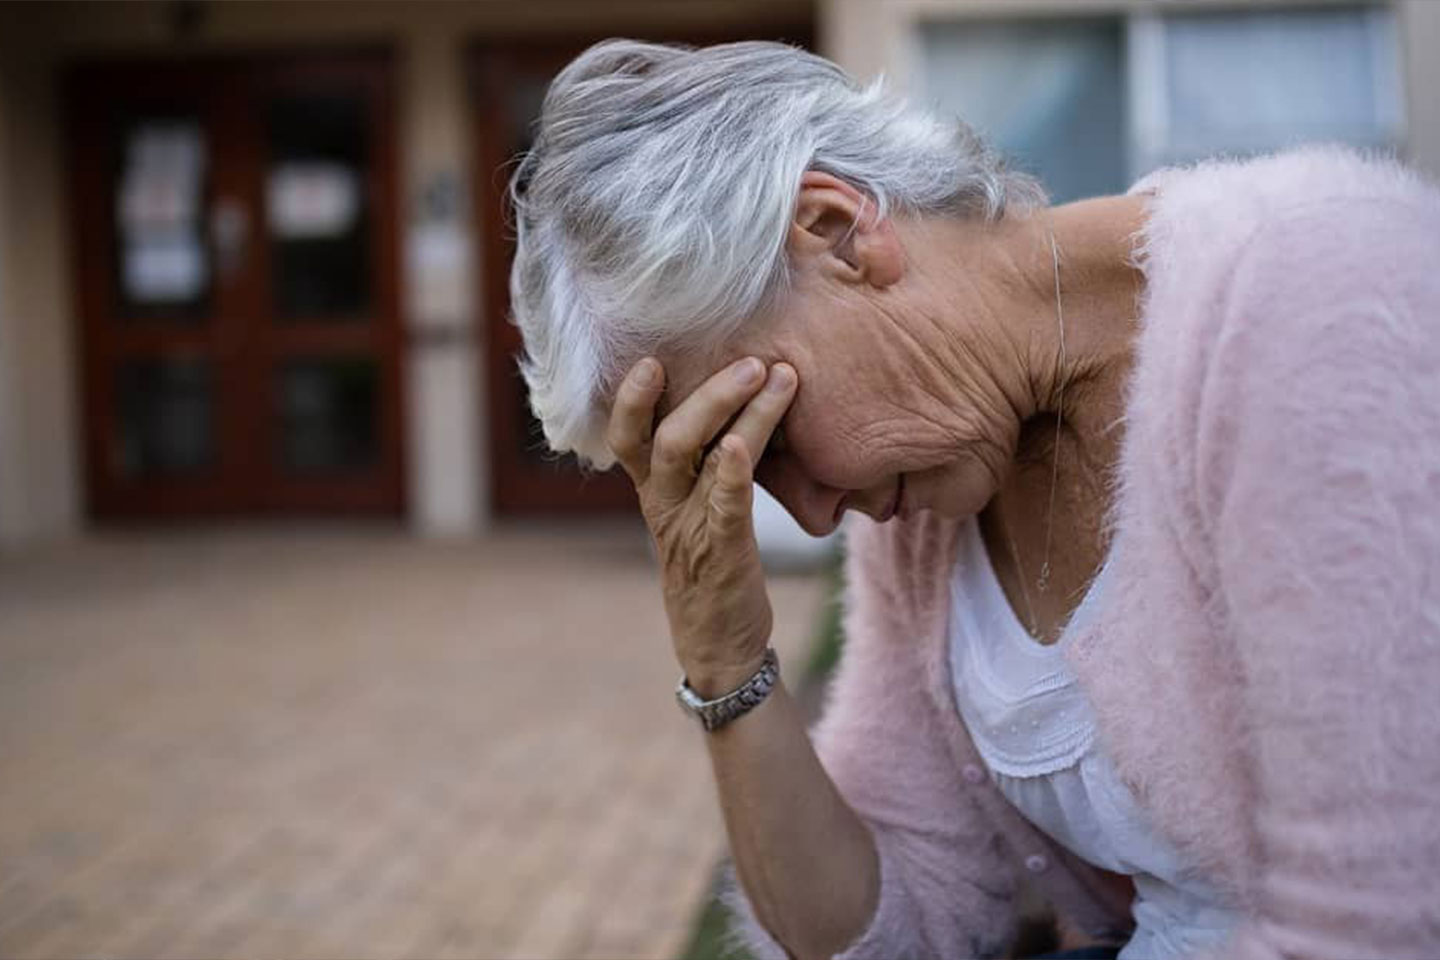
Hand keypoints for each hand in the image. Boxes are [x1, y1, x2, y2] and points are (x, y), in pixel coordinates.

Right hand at [607, 355, 797, 696]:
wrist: (722, 645)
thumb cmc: (716, 563)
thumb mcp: (701, 506)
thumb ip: (707, 459)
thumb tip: (737, 396)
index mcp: (655, 489)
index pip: (627, 436)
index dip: (631, 398)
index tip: (651, 357)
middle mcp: (664, 504)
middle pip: (666, 438)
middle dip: (707, 393)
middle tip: (751, 360)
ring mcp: (691, 529)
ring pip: (700, 461)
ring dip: (738, 415)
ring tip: (772, 377)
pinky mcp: (724, 553)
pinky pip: (725, 509)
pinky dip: (734, 475)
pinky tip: (746, 446)